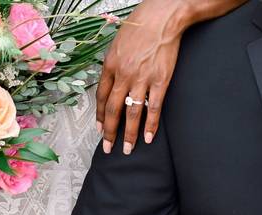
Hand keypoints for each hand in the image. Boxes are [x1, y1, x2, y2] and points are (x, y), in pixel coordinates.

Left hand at [96, 0, 185, 154]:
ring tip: (128, 149)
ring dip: (129, 134)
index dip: (100, 116)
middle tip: (108, 147)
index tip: (99, 129)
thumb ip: (114, 65)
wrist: (162, 18)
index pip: (101, 97)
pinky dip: (151, 125)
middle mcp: (123, 74)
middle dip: (109, 132)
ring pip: (131, 113)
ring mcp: (142, 79)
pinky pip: (153, 108)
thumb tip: (111, 81)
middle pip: (113, 110)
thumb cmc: (140, 27)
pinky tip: (149, 137)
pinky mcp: (160, 82)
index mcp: (110, 65)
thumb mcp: (118, 44)